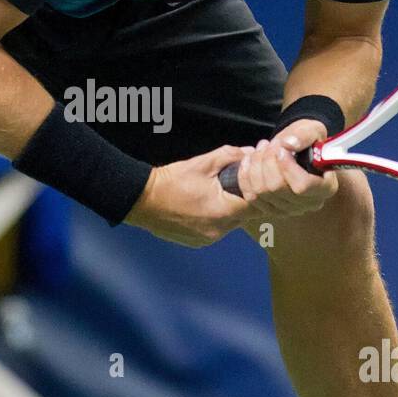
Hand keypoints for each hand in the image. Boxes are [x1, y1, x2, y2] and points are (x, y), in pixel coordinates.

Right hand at [125, 145, 258, 246]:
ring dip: (227, 211)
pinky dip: (214, 220)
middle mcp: (219, 230)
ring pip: (230, 224)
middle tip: (231, 185)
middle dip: (241, 200)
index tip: (248, 180)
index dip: (255, 189)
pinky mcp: (197, 242)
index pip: (255, 203)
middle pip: (243, 215)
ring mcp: (207, 239)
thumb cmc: (172, 181)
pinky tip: (202, 208)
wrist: (142, 200)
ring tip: (213, 195)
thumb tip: (249, 153)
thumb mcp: (203, 163)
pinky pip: (215, 231)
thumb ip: (230, 156)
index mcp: (223, 211)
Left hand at [232, 118, 338, 218]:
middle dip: (268, 160)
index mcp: (325, 187)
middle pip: (277, 188)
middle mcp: (308, 203)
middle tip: (270, 143)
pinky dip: (245, 176)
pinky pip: (250, 196)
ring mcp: (288, 210)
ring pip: (261, 192)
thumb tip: (288, 144)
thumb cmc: (309, 142)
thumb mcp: (312, 130)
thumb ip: (304, 135)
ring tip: (262, 148)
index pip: (303, 186)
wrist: (299, 152)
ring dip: (255, 165)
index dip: (287, 167)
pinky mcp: (270, 209)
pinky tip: (249, 160)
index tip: (281, 148)